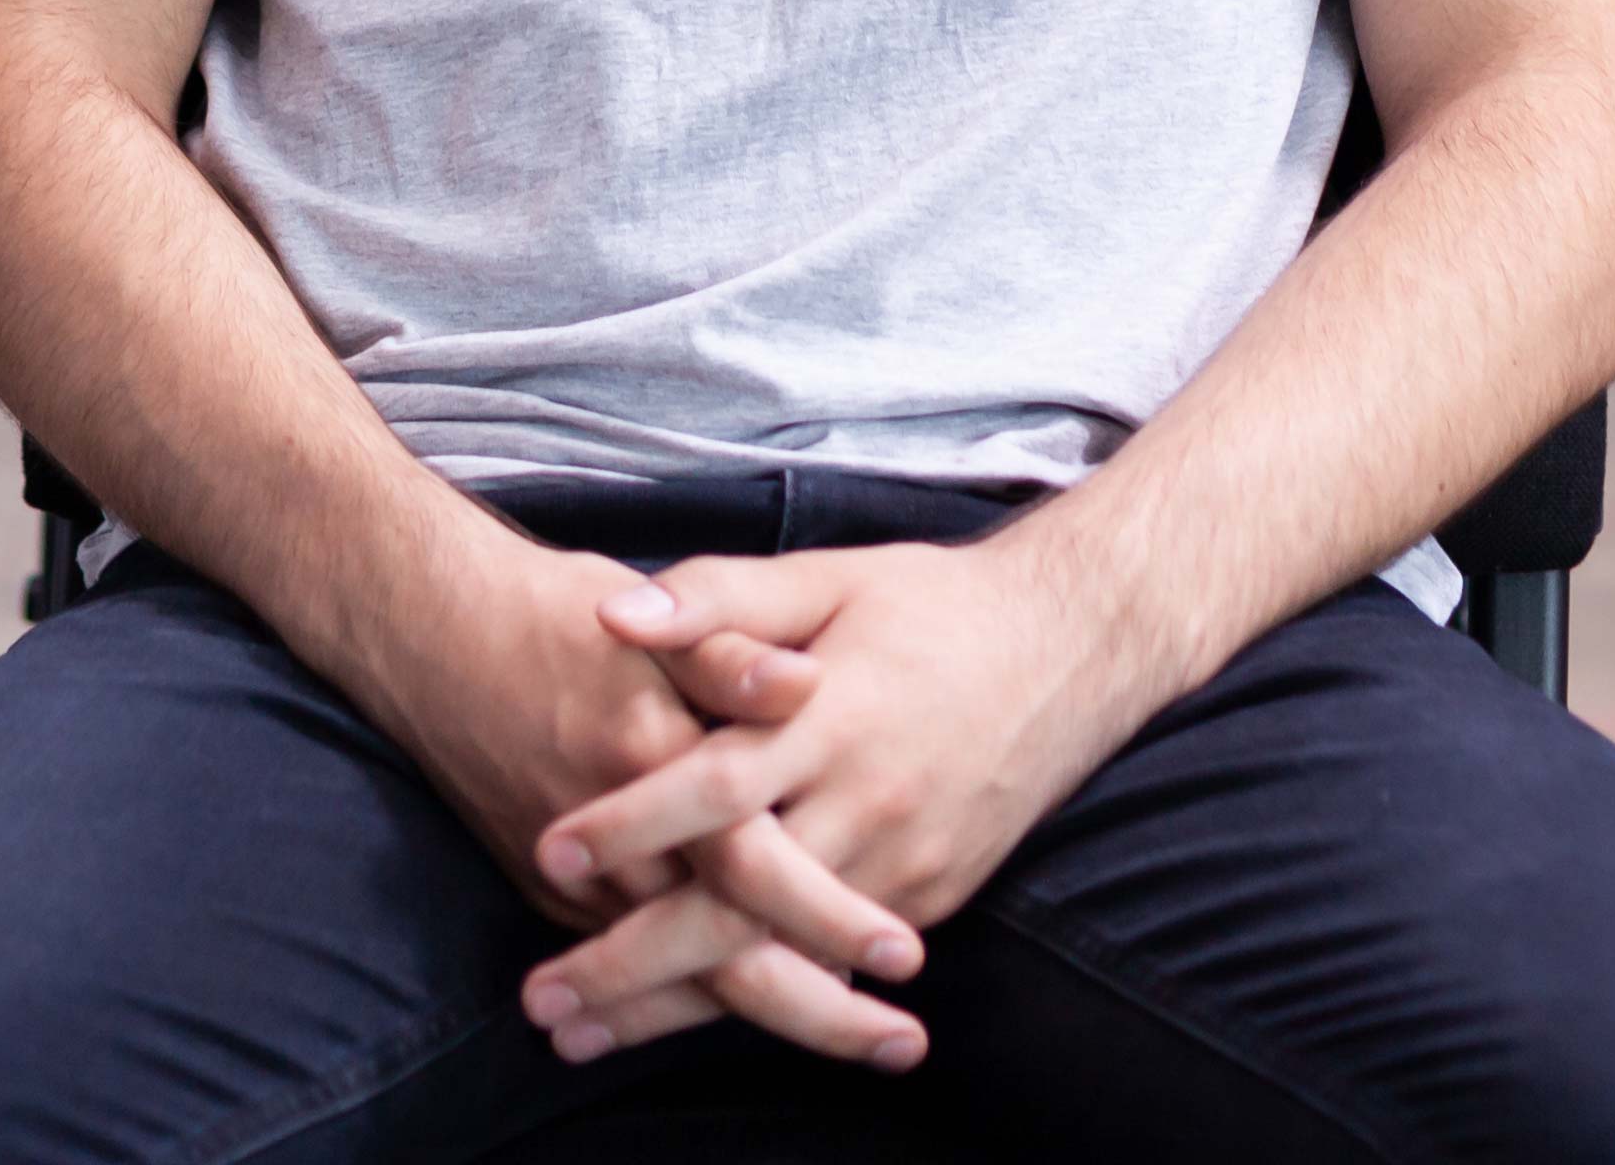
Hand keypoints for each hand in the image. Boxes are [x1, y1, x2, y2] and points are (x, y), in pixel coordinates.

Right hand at [308, 517, 923, 1071]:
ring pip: (680, 975)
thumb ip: (729, 651)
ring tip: (855, 1045)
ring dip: (763, 1016)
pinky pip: (637, 959)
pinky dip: (694, 1002)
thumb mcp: (648, 617)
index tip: (905, 955)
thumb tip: (804, 684)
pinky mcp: (556, 892)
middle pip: (723, 953)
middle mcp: (617, 842)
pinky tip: (762, 1016)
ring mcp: (581, 879)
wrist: (431, 637)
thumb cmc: (556, 616)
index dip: (828, 913)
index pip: (754, 865)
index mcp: (654, 760)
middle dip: (816, 1008)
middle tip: (901, 1047)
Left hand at [515, 531, 1181, 1069]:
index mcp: (830, 716)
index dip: (633, 822)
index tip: (551, 854)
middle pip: (738, 904)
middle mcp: (866, 802)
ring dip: (678, 1007)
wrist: (1072, 647)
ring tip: (586, 1038)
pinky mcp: (929, 895)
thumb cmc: (933, 604)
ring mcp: (902, 863)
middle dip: (634, 962)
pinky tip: (683, 1024)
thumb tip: (615, 615)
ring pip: (778, 957)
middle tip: (542, 1002)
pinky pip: (831, 965)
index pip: (716, 784)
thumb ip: (720, 595)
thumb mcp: (827, 577)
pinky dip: (757, 1002)